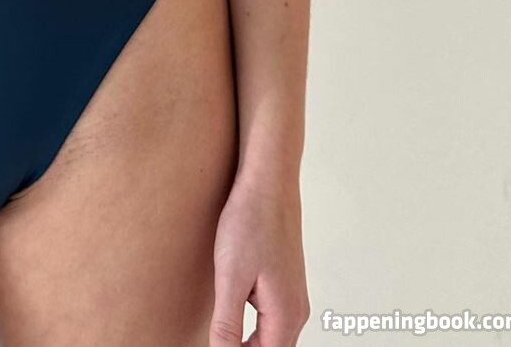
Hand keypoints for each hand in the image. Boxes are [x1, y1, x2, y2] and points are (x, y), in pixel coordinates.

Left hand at [209, 170, 309, 345]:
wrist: (268, 182)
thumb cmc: (250, 222)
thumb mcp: (230, 277)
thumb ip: (227, 324)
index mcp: (285, 315)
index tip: (214, 346)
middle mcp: (295, 310)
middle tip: (215, 340)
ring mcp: (292, 295)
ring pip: (271, 336)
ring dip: (248, 342)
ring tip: (221, 335)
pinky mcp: (284, 281)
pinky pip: (270, 317)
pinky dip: (252, 326)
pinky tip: (232, 314)